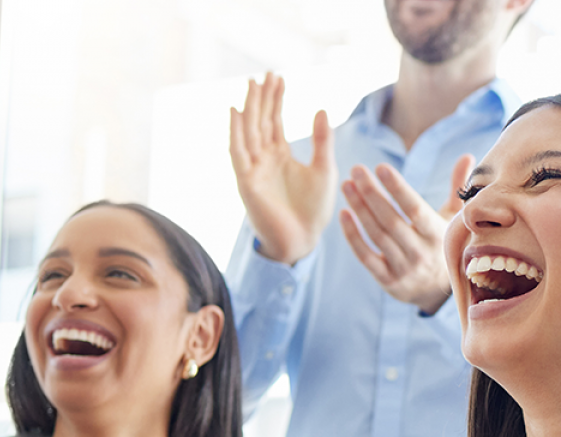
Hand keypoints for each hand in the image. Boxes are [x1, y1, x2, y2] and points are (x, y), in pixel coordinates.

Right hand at [229, 72, 338, 264]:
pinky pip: (238, 153)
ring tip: (251, 85)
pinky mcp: (247, 182)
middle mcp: (264, 159)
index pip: (275, 120)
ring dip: (249, 109)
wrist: (304, 240)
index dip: (276, 99)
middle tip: (263, 74)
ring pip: (248, 132)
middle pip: (259, 121)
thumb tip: (322, 109)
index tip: (278, 77)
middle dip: (261, 98)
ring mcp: (253, 169)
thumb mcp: (324, 169)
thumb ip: (322, 141)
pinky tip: (236, 113)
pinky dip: (236, 133)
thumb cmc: (314, 209)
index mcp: (280, 155)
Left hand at [339, 158, 473, 312]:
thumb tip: (466, 155)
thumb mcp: (454, 219)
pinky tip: (344, 214)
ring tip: (346, 185)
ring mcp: (404, 269)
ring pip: (376, 235)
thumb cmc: (445, 244)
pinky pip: (366, 256)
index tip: (381, 167)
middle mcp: (421, 253)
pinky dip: (353, 236)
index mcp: (438, 235)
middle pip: (391, 220)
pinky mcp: (388, 281)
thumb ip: (457, 188)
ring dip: (359, 208)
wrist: (440, 291)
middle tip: (356, 170)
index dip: (397, 188)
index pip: (415, 209)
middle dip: (371, 193)